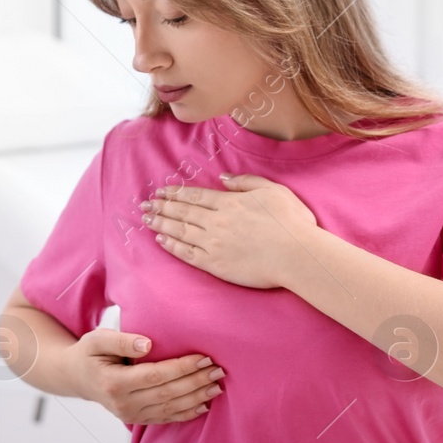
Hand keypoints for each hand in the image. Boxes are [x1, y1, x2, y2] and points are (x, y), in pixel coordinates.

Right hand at [67, 328, 224, 423]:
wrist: (76, 377)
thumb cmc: (89, 354)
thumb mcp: (97, 339)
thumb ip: (121, 340)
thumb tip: (148, 344)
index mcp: (114, 383)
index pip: (155, 376)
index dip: (181, 368)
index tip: (203, 357)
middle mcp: (123, 404)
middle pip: (167, 394)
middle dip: (195, 382)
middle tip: (217, 370)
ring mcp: (130, 415)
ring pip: (170, 409)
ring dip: (196, 398)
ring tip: (216, 386)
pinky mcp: (137, 419)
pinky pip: (166, 418)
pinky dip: (187, 413)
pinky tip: (203, 405)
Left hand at [141, 173, 318, 288]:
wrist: (297, 255)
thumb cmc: (291, 223)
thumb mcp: (273, 190)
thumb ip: (246, 182)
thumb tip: (224, 178)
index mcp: (229, 203)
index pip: (195, 196)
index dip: (175, 193)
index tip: (160, 191)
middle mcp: (216, 222)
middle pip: (182, 212)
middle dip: (161, 207)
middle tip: (144, 204)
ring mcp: (213, 244)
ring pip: (180, 231)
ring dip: (161, 224)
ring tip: (146, 219)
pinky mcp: (215, 264)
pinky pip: (187, 254)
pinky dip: (172, 246)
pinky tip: (161, 240)